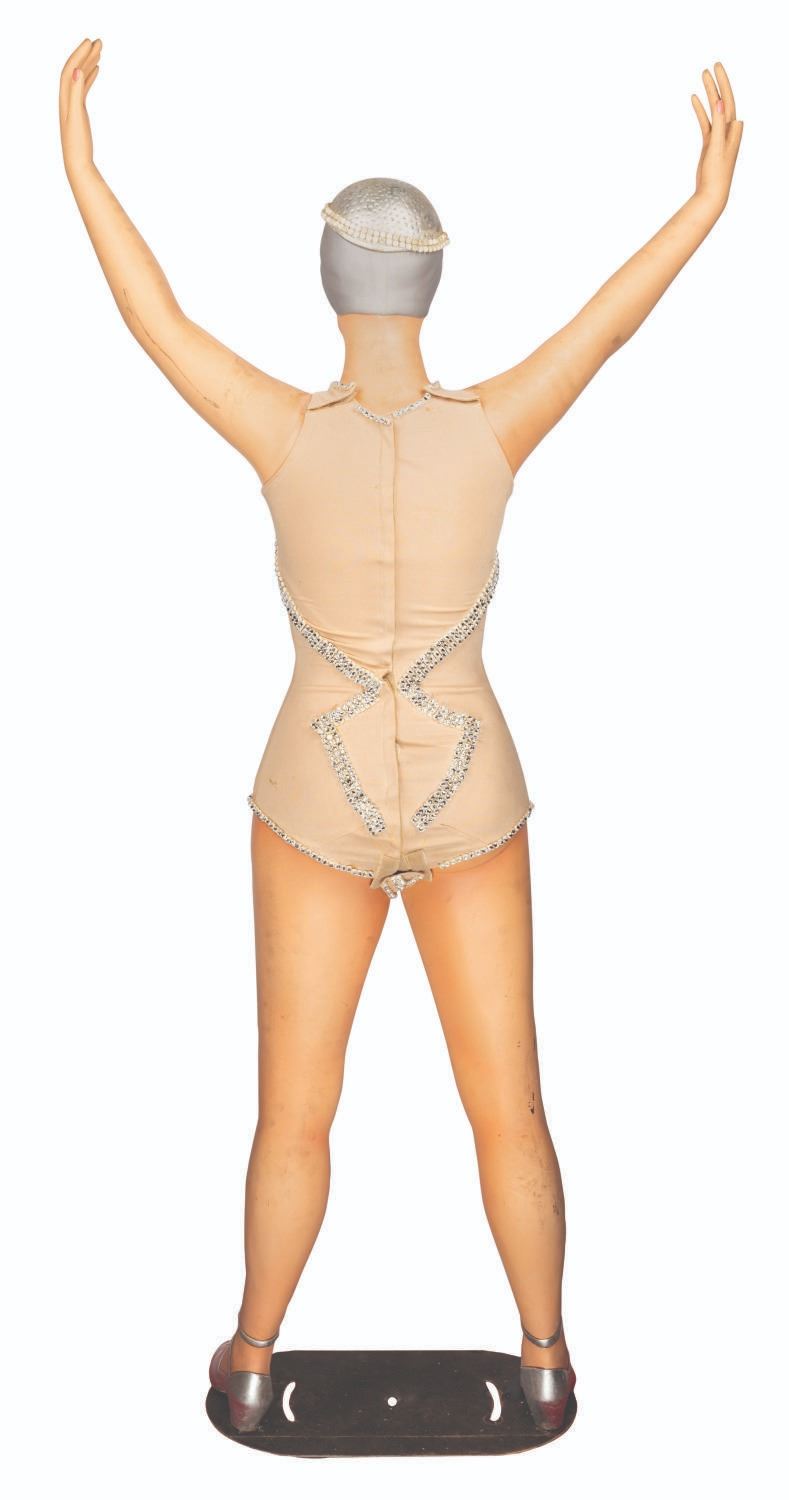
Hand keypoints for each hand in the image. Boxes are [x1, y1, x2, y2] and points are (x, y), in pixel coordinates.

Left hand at [60, 37, 101, 178]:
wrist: (77, 163)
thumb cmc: (76, 143)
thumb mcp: (76, 116)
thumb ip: (75, 92)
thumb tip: (76, 70)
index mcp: (65, 98)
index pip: (71, 70)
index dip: (80, 54)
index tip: (91, 42)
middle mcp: (67, 98)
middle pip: (74, 70)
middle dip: (85, 54)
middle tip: (98, 41)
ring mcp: (73, 104)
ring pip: (80, 77)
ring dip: (88, 63)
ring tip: (99, 51)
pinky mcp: (79, 111)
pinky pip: (83, 87)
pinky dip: (89, 76)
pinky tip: (96, 70)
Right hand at [691, 61, 743, 214]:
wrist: (711, 193)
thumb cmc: (717, 173)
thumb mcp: (718, 146)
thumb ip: (720, 123)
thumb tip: (721, 102)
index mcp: (732, 129)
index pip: (728, 100)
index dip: (723, 83)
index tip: (716, 67)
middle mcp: (728, 130)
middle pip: (723, 101)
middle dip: (717, 83)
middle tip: (711, 66)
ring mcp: (719, 135)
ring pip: (714, 109)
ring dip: (709, 93)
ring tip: (703, 76)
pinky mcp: (710, 142)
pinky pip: (705, 121)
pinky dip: (701, 109)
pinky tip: (694, 98)